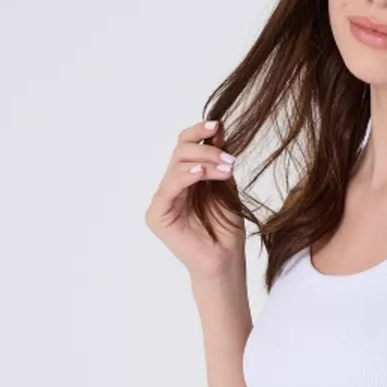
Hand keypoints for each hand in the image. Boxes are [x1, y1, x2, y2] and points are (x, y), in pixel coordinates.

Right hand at [144, 120, 244, 279]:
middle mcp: (171, 186)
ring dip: (204, 162)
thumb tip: (218, 130)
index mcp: (186, 179)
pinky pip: (169, 187)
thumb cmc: (227, 229)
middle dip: (207, 149)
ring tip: (226, 168)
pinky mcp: (157, 215)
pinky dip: (186, 176)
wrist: (226, 260)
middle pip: (180, 152)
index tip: (218, 126)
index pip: (185, 146)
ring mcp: (163, 200)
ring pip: (176, 165)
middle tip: (230, 159)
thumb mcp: (226, 187)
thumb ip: (219, 161)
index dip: (199, 133)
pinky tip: (202, 173)